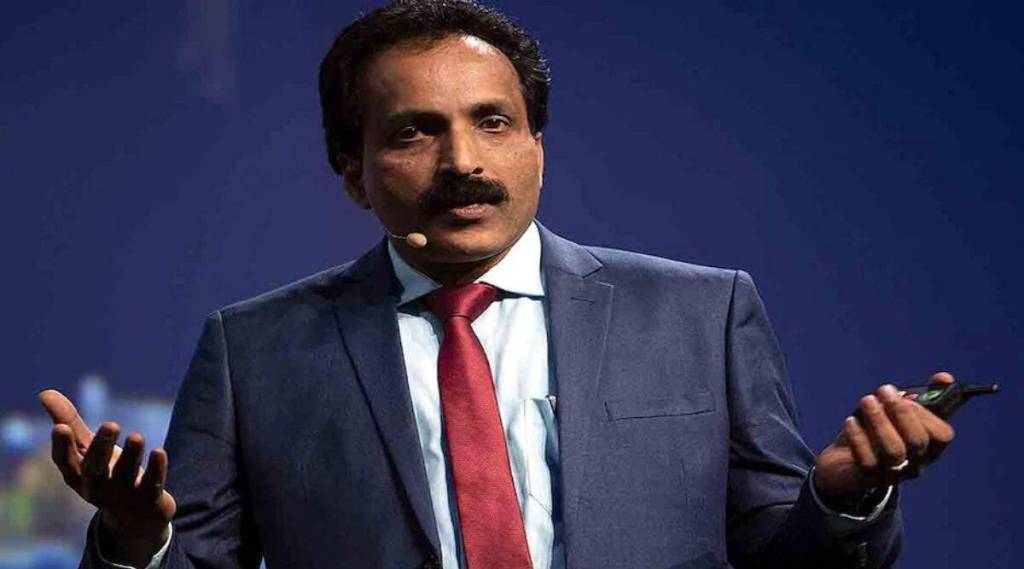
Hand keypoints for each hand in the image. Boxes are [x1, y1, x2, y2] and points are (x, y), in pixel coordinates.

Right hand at [39, 389, 175, 566]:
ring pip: (125, 476)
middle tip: (111, 423)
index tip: (60, 428)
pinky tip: (159, 451)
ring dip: (131, 456)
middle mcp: (97, 488)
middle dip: (101, 447)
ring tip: (137, 435)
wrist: (136, 517)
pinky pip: (152, 484)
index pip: (64, 462)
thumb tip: (44, 393)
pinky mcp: (148, 500)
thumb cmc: (106, 473)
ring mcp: (122, 496)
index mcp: (77, 475)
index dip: (61, 446)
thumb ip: (69, 422)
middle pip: (94, 469)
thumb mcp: (86, 450)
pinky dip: (156, 469)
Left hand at [814, 372, 956, 497]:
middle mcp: (915, 463)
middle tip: (884, 389)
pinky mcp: (868, 478)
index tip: (908, 394)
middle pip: (917, 441)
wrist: (842, 464)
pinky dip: (859, 438)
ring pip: (893, 450)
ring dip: (879, 421)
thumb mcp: (896, 413)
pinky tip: (851, 421)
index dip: (927, 413)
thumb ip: (920, 396)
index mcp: (928, 447)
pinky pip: (867, 460)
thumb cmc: (876, 433)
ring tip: (867, 400)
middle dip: (901, 412)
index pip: (942, 435)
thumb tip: (944, 377)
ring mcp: (892, 473)